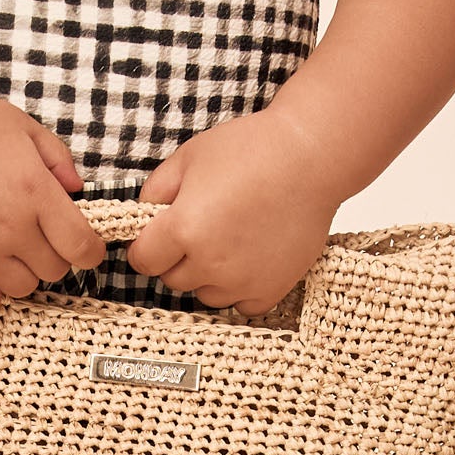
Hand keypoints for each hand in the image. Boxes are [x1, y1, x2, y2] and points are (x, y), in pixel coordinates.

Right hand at [0, 82, 106, 317]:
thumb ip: (57, 157)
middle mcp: (11, 226)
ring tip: (6, 249)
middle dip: (53, 254)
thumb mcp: (20, 125)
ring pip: (22, 288)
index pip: (82, 246)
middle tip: (35, 234)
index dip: (90, 251)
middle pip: (54, 270)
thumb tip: (77, 189)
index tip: (83, 247)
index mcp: (35, 191)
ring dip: (21, 273)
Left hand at [128, 111, 341, 314]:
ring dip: (209, 276)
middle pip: (173, 280)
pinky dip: (241, 289)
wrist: (311, 158)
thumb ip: (156, 191)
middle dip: (178, 258)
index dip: (146, 247)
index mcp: (183, 229)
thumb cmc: (252, 149)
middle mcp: (210, 262)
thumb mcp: (189, 157)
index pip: (143, 260)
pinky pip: (242, 305)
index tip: (157, 238)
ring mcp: (242, 280)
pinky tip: (249, 261)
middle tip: (201, 229)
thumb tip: (144, 216)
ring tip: (229, 242)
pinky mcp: (271, 289)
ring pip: (206, 295)